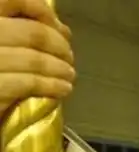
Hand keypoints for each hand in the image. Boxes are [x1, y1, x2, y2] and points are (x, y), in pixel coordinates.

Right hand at [0, 0, 74, 118]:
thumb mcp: (0, 44)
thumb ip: (18, 30)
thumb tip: (61, 28)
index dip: (43, 12)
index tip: (61, 29)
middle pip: (31, 31)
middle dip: (59, 46)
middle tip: (69, 58)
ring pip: (34, 58)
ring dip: (60, 68)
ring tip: (70, 76)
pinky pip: (28, 83)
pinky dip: (52, 86)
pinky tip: (63, 90)